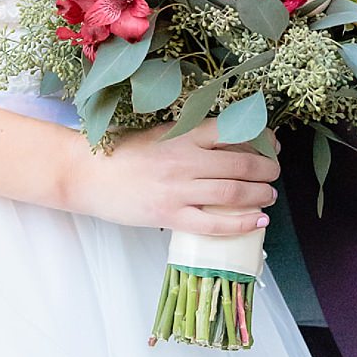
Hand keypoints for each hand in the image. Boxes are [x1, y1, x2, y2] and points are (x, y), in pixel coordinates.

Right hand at [60, 123, 279, 236]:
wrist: (84, 175)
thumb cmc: (117, 154)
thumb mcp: (157, 135)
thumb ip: (188, 137)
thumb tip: (225, 145)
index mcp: (182, 135)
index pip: (233, 132)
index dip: (261, 140)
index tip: (271, 146)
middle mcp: (185, 160)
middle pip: (241, 165)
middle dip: (267, 171)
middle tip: (273, 175)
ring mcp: (177, 190)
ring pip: (233, 193)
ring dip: (260, 195)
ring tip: (268, 197)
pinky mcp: (168, 215)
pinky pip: (213, 223)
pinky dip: (240, 223)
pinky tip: (257, 222)